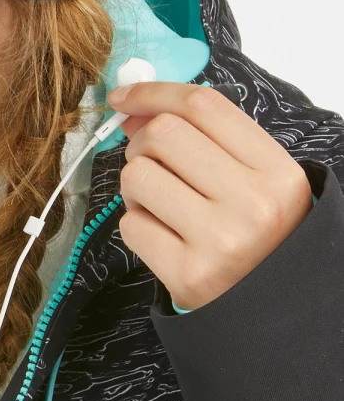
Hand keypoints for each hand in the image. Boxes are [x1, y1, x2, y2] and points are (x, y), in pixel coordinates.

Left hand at [111, 80, 312, 310]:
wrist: (268, 306)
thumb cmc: (255, 235)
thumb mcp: (255, 180)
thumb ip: (206, 140)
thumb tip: (136, 110)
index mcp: (276, 171)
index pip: (203, 106)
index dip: (154, 93)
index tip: (124, 97)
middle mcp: (252, 202)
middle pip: (163, 135)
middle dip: (141, 145)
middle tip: (151, 164)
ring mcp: (219, 240)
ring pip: (138, 177)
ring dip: (135, 187)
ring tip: (159, 204)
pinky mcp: (186, 273)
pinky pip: (130, 225)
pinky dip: (137, 225)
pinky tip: (163, 237)